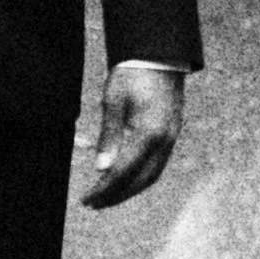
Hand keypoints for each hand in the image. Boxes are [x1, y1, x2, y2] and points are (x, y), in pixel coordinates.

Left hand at [81, 65, 184, 209]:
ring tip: (107, 197)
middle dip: (117, 195)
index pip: (124, 171)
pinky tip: (125, 179)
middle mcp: (165, 141)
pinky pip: (157, 165)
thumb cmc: (132, 74)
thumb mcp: (114, 100)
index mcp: (149, 133)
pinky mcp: (172, 135)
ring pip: (152, 176)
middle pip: (141, 180)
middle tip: (94, 204)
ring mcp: (171, 139)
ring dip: (129, 190)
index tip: (87, 199)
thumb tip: (101, 168)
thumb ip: (109, 135)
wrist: (158, 55)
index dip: (105, 189)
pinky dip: (140, 177)